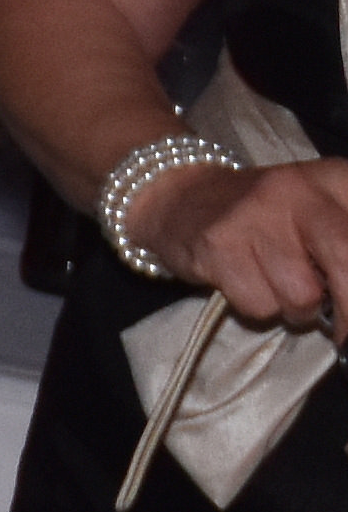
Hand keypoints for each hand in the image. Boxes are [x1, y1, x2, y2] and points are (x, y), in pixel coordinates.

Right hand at [126, 156, 347, 334]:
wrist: (182, 195)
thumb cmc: (265, 215)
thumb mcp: (321, 209)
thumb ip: (346, 243)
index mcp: (335, 180)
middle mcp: (300, 190)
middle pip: (347, 265)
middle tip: (343, 331)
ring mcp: (256, 217)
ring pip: (302, 296)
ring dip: (295, 309)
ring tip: (280, 290)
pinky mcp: (219, 245)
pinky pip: (259, 304)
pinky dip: (257, 306)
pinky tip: (248, 284)